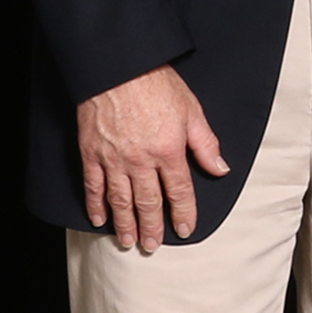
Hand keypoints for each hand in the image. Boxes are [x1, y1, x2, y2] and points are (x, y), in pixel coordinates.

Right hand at [76, 64, 230, 251]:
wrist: (118, 67)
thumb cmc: (157, 84)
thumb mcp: (192, 111)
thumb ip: (206, 144)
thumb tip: (220, 169)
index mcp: (169, 150)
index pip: (179, 190)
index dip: (183, 213)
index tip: (186, 229)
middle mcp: (141, 159)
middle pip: (148, 201)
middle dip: (152, 227)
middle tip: (153, 245)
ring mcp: (114, 158)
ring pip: (120, 199)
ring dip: (126, 223)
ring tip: (129, 241)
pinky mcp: (91, 152)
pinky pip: (93, 185)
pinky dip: (95, 204)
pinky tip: (100, 219)